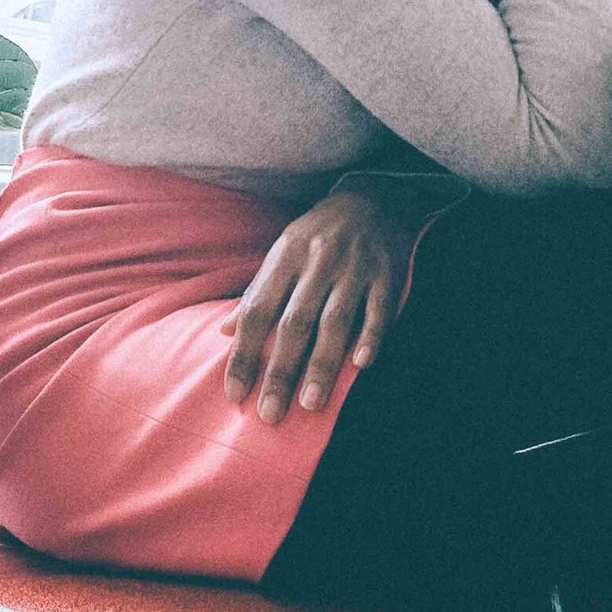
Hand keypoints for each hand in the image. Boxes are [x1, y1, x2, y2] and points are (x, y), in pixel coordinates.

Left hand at [218, 185, 418, 421]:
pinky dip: (371, 336)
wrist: (373, 197)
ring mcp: (354, 267)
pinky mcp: (387, 273)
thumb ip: (257, 292)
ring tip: (310, 405)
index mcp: (286, 258)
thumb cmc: (319, 234)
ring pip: (335, 321)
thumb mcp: (283, 252)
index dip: (244, 354)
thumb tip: (224, 332)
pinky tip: (361, 366)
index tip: (235, 394)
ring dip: (322, 364)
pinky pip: (379, 309)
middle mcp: (318, 263)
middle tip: (270, 415)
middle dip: (281, 371)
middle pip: (295, 323)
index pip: (258, 311)